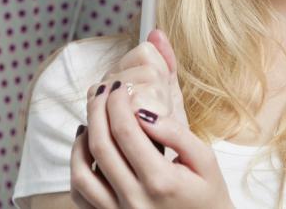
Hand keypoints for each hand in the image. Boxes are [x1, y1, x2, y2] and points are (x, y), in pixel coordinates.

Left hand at [70, 45, 233, 207]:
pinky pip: (81, 195)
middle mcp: (134, 198)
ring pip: (82, 172)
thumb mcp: (205, 160)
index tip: (119, 87)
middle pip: (101, 145)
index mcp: (160, 180)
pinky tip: (85, 149)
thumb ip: (176, 134)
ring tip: (92, 119)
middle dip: (98, 110)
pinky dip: (77, 169)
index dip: (117, 103)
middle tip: (103, 91)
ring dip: (82, 140)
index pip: (125, 131)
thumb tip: (144, 111)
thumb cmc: (208, 196)